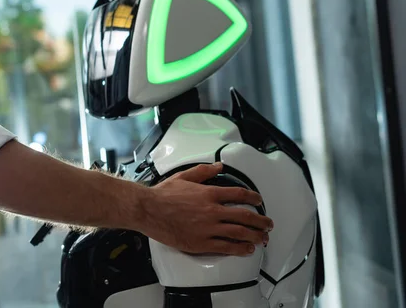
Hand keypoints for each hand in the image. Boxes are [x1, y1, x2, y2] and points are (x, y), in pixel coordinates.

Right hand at [137, 163, 273, 254]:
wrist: (148, 210)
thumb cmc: (162, 195)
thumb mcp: (184, 177)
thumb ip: (203, 171)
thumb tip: (218, 166)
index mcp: (209, 193)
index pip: (239, 194)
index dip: (253, 197)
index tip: (258, 201)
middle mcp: (212, 211)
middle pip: (245, 216)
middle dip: (261, 221)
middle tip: (268, 224)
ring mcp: (208, 228)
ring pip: (239, 233)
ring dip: (255, 236)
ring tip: (263, 238)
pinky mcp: (201, 243)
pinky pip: (226, 247)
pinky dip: (240, 249)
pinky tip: (247, 249)